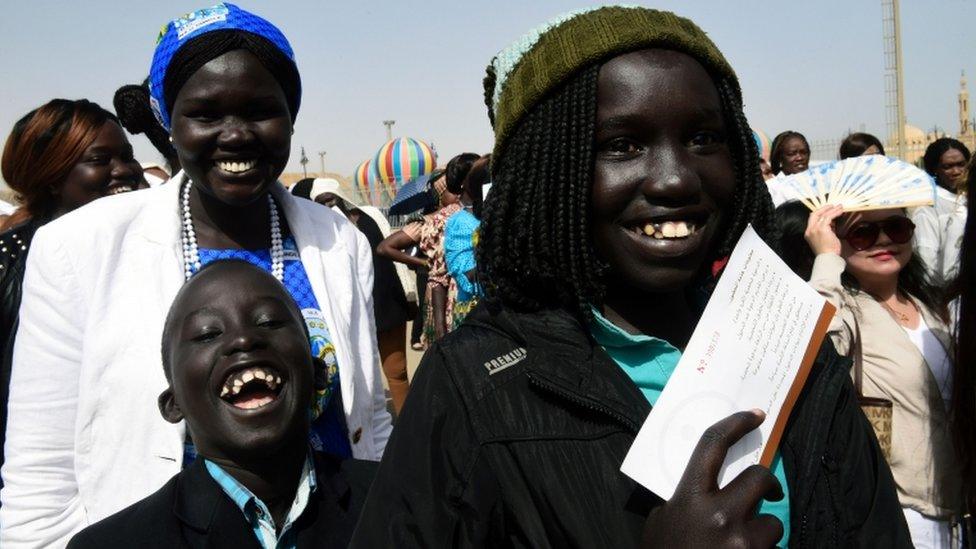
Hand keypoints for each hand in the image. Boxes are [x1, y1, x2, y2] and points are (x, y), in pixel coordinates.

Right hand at [641, 410, 783, 548]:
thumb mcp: (661, 523)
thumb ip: (683, 501)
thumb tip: (708, 485)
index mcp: (689, 497)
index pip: (714, 445)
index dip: (736, 423)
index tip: (755, 415)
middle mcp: (719, 514)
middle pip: (759, 478)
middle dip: (767, 484)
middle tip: (764, 493)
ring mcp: (742, 541)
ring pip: (774, 522)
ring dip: (764, 532)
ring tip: (745, 544)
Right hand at [804, 205, 843, 254]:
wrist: (827, 258)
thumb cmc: (827, 252)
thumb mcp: (824, 239)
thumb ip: (826, 230)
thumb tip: (832, 223)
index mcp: (808, 233)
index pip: (812, 219)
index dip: (820, 213)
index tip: (827, 211)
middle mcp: (810, 230)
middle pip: (815, 214)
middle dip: (824, 208)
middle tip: (832, 206)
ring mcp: (815, 229)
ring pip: (823, 214)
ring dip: (832, 209)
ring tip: (840, 207)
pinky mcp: (822, 228)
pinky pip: (829, 217)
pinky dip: (835, 213)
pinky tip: (840, 211)